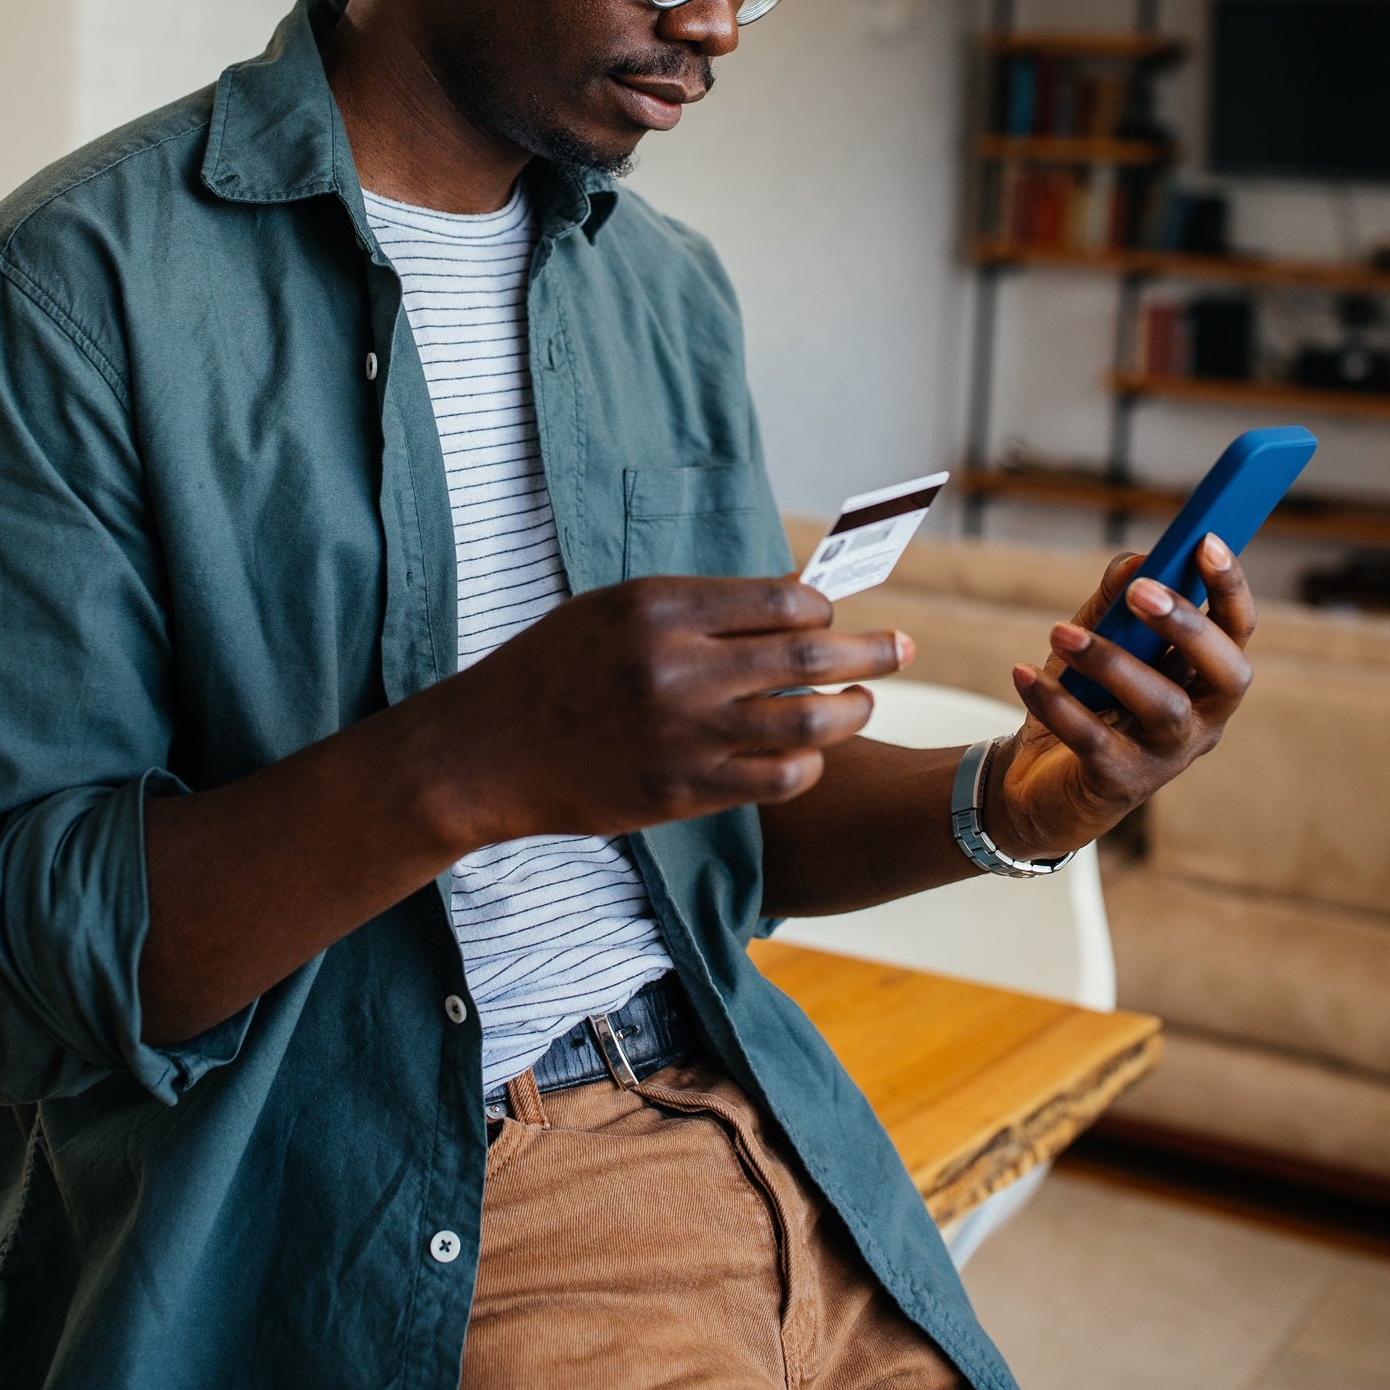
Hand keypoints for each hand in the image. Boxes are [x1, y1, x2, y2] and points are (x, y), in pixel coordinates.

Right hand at [417, 575, 913, 849]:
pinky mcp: (683, 790)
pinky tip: (809, 756)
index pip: (781, 598)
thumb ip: (698, 607)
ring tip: (864, 703)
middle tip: (903, 647)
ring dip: (852, 711)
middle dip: (871, 650)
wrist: (486, 752)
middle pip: (809, 657)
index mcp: (661, 607)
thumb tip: (787, 600)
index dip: (823, 607)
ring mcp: (684, 734)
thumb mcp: (613, 611)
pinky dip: (808, 765)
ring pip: (807, 723)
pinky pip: (778, 778)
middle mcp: (679, 667)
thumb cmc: (551, 669)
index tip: (835, 614)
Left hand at [982, 535, 1254, 864]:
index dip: (1229, 587)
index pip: (1237, 631)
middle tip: (1141, 591)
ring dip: (1112, 662)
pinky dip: (1056, 703)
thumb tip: (1137, 561)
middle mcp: (1200, 721)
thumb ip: (1118, 601)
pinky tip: (1024, 674)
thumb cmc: (1084, 703)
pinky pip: (1092, 739)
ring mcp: (1164, 757)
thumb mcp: (1101, 642)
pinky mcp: (1118, 783)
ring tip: (1061, 633)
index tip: (1205, 541)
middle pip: (1224, 673)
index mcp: (1205, 680)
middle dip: (1188, 627)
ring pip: (1162, 706)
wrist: (1037, 782)